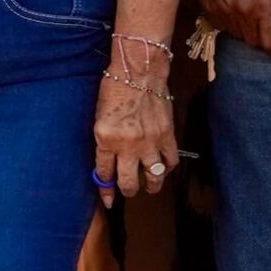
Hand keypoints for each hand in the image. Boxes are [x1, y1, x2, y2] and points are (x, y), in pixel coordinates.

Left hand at [91, 68, 177, 207]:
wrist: (139, 71)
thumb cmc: (115, 88)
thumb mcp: (99, 116)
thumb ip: (104, 141)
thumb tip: (108, 162)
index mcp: (106, 139)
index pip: (105, 173)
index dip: (106, 189)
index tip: (108, 199)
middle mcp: (127, 145)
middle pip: (129, 182)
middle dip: (128, 190)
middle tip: (129, 190)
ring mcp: (149, 142)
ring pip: (153, 177)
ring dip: (152, 185)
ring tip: (150, 186)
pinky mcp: (167, 135)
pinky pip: (171, 161)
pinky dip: (168, 168)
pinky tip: (164, 168)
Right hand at [194, 0, 270, 53]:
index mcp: (264, 5)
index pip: (270, 45)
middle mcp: (241, 13)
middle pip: (251, 43)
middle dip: (258, 35)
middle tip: (260, 19)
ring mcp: (220, 11)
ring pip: (234, 35)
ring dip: (241, 27)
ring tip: (243, 5)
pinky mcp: (205, 6)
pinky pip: (218, 24)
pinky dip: (226, 18)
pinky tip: (228, 0)